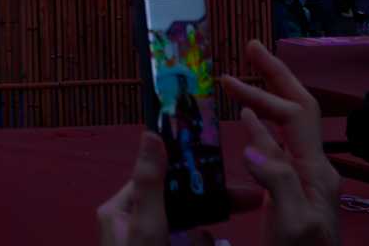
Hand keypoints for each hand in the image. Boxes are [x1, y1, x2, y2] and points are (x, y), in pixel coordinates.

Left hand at [96, 132, 257, 245]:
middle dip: (211, 205)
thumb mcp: (146, 225)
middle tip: (248, 201)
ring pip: (190, 229)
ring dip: (206, 236)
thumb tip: (150, 135)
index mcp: (119, 209)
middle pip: (179, 203)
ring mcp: (150, 243)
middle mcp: (132, 224)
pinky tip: (209, 245)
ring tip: (228, 222)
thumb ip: (151, 184)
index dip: (191, 170)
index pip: (158, 177)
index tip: (223, 167)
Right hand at [222, 39, 341, 245]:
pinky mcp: (290, 192)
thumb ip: (277, 182)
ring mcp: (302, 180)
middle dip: (275, 77)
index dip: (267, 88)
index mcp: (315, 171)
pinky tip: (245, 122)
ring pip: (285, 127)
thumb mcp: (293, 223)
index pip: (295, 115)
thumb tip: (251, 144)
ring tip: (238, 79)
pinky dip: (258, 127)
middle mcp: (312, 168)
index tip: (233, 70)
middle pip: (297, 111)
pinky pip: (276, 148)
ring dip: (263, 99)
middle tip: (250, 49)